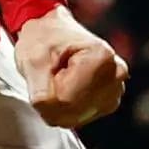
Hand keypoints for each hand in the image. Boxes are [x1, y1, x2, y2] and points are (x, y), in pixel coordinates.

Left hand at [12, 8, 127, 129]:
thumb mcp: (33, 58)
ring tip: (57, 80)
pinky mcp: (109, 100)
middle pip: (74, 111)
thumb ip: (38, 88)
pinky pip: (79, 118)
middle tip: (48, 78)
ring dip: (58, 107)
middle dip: (53, 102)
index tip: (43, 76)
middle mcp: (115, 74)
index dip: (47, 95)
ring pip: (75, 117)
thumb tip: (45, 107)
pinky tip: (64, 89)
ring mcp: (115, 89)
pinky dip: (66, 109)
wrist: (53, 30)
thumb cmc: (44, 38)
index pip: (66, 99)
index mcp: (101, 57)